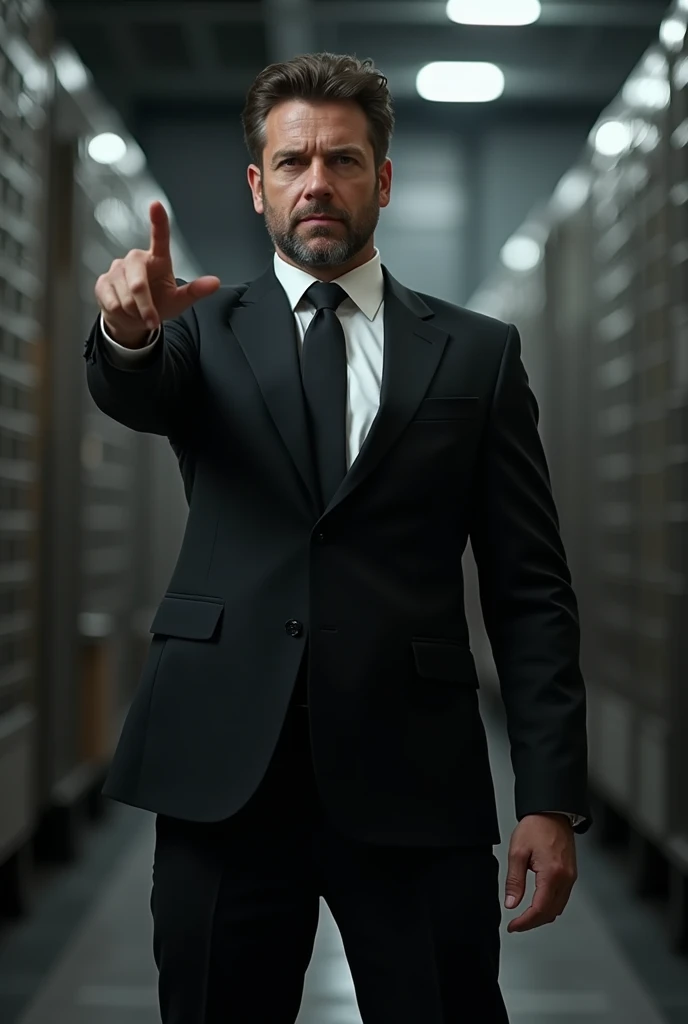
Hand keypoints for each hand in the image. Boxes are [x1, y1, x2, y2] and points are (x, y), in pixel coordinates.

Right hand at [95, 201, 220, 345]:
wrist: (133, 320)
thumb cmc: (158, 305)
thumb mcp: (179, 301)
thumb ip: (195, 291)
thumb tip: (215, 283)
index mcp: (157, 259)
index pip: (159, 237)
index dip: (158, 221)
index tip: (156, 205)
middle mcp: (135, 259)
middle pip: (138, 282)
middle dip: (145, 305)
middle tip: (151, 319)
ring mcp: (117, 269)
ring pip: (125, 297)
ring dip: (134, 312)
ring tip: (138, 313)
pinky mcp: (102, 281)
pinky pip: (112, 302)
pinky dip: (122, 315)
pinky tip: (124, 312)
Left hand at [504, 813, 576, 932]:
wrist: (552, 812)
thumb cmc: (536, 827)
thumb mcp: (517, 852)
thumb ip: (514, 880)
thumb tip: (511, 902)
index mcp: (552, 874)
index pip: (540, 909)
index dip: (525, 922)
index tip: (513, 926)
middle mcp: (565, 879)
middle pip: (551, 913)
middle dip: (533, 922)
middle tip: (517, 924)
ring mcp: (570, 877)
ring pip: (558, 908)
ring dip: (542, 916)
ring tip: (525, 917)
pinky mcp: (571, 874)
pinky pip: (562, 898)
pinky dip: (550, 906)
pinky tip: (539, 904)